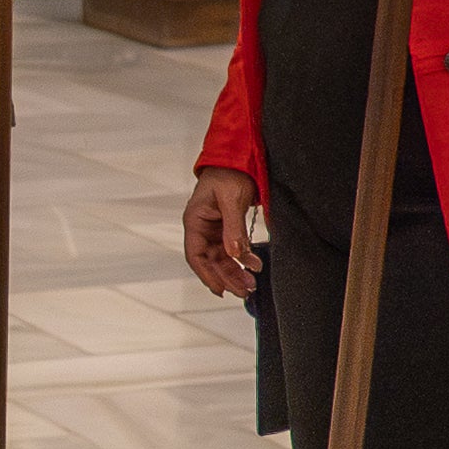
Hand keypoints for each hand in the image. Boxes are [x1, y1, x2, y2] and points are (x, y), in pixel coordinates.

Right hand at [182, 167, 263, 300]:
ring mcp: (213, 229)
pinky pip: (232, 249)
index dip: (206, 274)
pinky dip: (242, 259)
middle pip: (210, 260)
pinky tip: (254, 266)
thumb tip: (234, 253)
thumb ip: (233, 227)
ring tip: (251, 283)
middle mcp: (201, 227)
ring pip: (222, 258)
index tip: (220, 289)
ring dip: (235, 271)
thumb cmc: (229, 173)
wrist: (239, 158)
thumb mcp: (232, 199)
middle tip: (245, 290)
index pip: (196, 254)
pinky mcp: (226, 228)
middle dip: (227, 277)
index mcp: (194, 220)